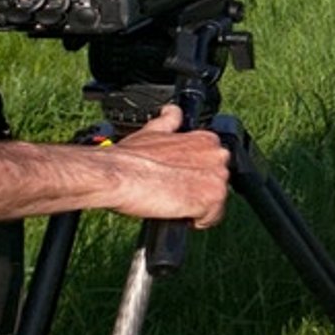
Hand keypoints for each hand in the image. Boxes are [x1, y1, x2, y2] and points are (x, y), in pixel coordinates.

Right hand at [109, 105, 231, 227]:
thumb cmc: (129, 158)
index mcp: (206, 140)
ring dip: (197, 207)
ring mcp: (216, 177)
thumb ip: (169, 122)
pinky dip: (197, 221)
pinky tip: (179, 215)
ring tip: (173, 204)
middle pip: (218, 182)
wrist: (117, 177)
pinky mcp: (211, 199)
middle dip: (199, 191)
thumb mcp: (153, 131)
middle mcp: (217, 155)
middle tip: (174, 193)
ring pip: (217, 201)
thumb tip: (173, 112)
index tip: (181, 180)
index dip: (197, 175)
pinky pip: (212, 218)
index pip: (214, 164)